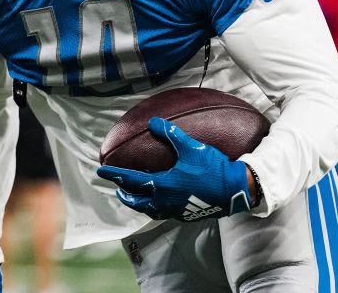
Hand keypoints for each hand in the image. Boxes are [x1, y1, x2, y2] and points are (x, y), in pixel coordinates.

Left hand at [96, 117, 253, 221]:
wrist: (236, 191)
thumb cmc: (213, 169)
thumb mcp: (192, 148)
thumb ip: (171, 134)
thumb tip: (153, 122)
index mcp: (163, 185)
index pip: (131, 180)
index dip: (115, 175)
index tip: (101, 171)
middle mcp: (166, 200)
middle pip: (137, 201)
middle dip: (125, 195)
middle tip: (118, 189)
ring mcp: (176, 210)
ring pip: (150, 211)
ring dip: (139, 204)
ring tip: (135, 198)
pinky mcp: (187, 215)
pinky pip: (165, 213)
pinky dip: (155, 208)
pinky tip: (161, 202)